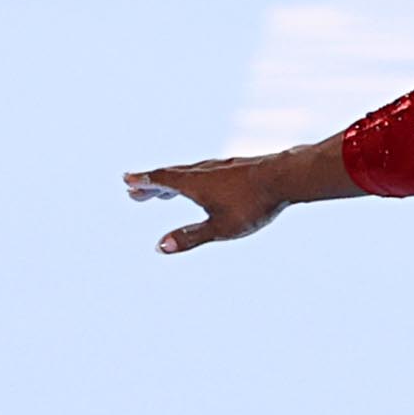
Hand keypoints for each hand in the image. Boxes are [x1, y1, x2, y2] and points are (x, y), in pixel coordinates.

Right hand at [127, 154, 293, 253]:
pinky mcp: (239, 167)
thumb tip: (159, 247)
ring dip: (172, 181)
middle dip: (152, 185)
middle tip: (135, 190)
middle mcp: (203, 170)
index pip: (161, 180)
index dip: (143, 182)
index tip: (127, 181)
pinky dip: (195, 178)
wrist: (286, 177)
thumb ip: (190, 237)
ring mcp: (222, 167)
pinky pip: (208, 172)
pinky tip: (204, 184)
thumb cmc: (253, 204)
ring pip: (190, 173)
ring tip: (164, 191)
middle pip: (171, 176)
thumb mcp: (220, 228)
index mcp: (193, 183)